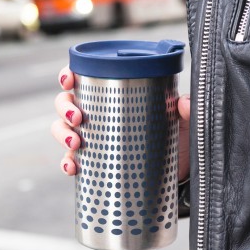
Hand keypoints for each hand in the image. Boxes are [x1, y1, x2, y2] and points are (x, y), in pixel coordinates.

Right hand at [51, 66, 190, 181]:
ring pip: (63, 129)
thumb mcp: (185, 122)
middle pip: (67, 103)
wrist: (182, 174)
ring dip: (62, 133)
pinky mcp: (98, 164)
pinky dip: (67, 163)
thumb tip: (183, 102)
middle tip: (78, 117)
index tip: (68, 79)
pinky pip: (72, 160)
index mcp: (117, 95)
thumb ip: (187, 110)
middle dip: (65, 107)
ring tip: (77, 142)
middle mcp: (102, 115)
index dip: (69, 75)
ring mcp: (97, 139)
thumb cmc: (180, 139)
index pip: (86, 78)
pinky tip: (72, 167)